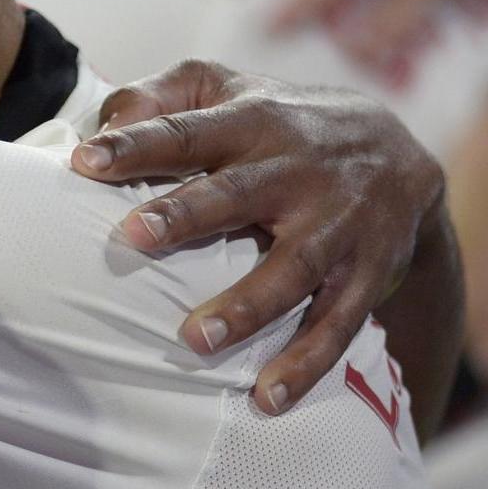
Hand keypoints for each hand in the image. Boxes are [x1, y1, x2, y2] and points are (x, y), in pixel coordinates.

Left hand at [70, 60, 445, 411]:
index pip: (187, 131)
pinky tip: (267, 398)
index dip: (137, 143)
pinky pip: (338, 322)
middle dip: (187, 214)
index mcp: (253, 121)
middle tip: (132, 237)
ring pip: (293, 267)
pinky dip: (307, 362)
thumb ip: (160, 97)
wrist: (403, 155)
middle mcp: (298, 170)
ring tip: (196, 340)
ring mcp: (338, 225)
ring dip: (247, 305)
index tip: (84, 160)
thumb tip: (101, 126)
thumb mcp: (226, 90)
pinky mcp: (367, 274)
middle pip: (238, 192)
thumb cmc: (278, 124)